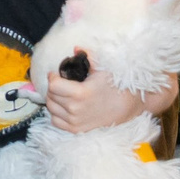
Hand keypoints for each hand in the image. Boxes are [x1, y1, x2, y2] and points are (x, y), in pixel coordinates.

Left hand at [44, 62, 170, 133]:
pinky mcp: (77, 129)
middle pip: (50, 96)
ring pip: (51, 108)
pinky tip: (64, 106)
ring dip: (54, 100)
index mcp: (80, 93)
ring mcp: (75, 121)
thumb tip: (76, 48)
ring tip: (63, 93)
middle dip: (53, 87)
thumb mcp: (104, 69)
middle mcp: (75, 109)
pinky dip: (57, 114)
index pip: (53, 85)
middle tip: (61, 82)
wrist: (129, 106)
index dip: (53, 77)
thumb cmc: (117, 86)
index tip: (56, 73)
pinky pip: (56, 122)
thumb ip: (89, 57)